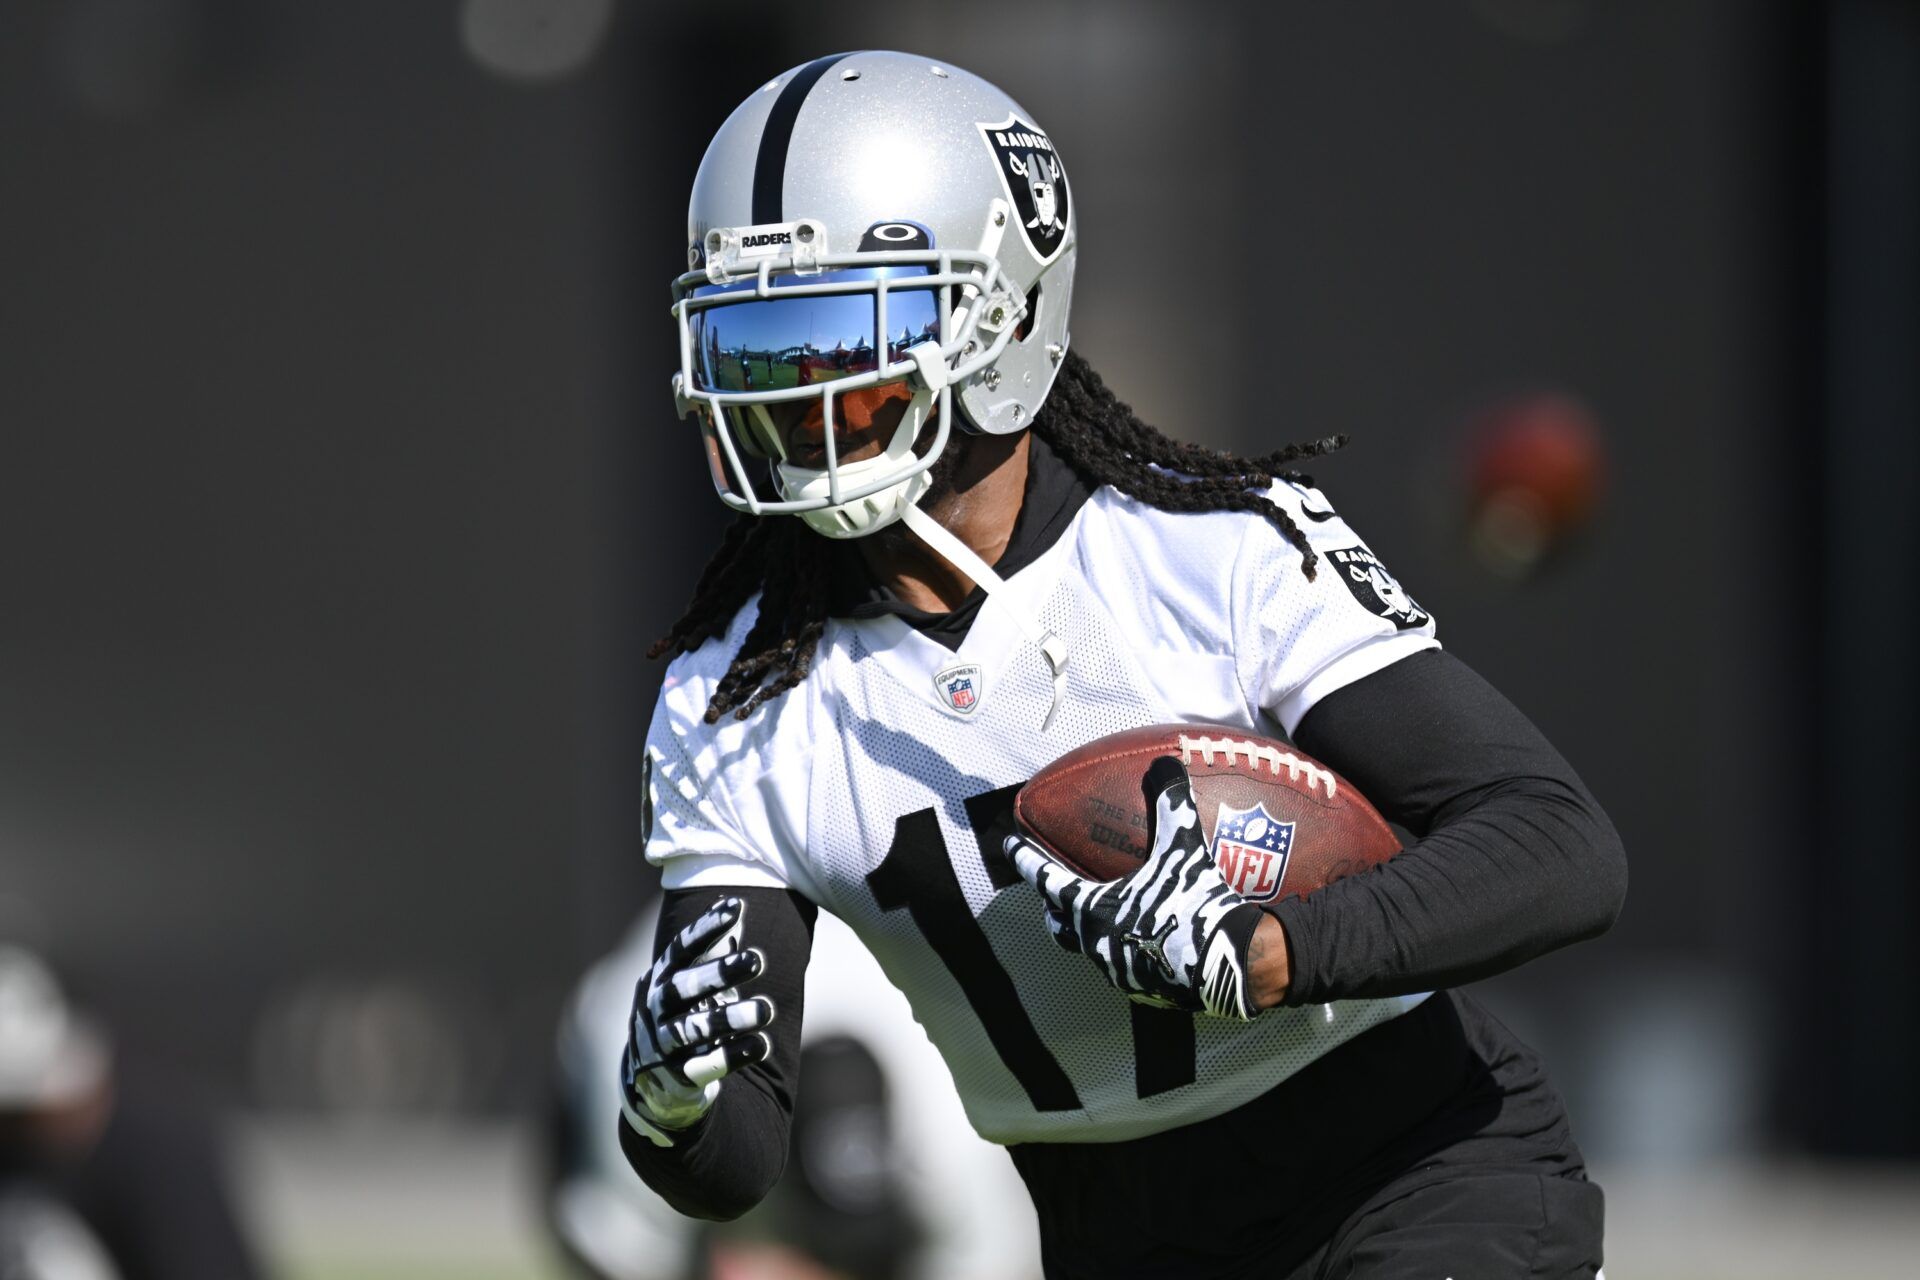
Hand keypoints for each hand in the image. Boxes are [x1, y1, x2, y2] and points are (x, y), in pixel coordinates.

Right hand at [621, 895, 775, 1147]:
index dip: (706, 927)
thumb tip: (733, 903)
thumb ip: (709, 951)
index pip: (680, 949)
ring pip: (694, 1029)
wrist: (650, 1082)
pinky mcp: (676, 1077)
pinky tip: (761, 1045)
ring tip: (765, 1010)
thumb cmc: (678, 1017)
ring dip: (730, 1018)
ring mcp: (661, 1045)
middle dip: (720, 973)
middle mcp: (655, 1010)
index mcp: (659, 980)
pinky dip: (732, 1056)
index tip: (737, 906)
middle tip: (757, 959)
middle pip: (684, 988)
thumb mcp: (686, 984)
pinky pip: (703, 1066)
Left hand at [1008, 756, 1266, 1019]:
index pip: (1047, 880)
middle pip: (1059, 926)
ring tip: (1103, 915)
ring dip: (1090, 931)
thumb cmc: (1194, 905)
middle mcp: (1097, 944)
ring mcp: (1119, 972)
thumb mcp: (1182, 847)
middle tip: (1052, 894)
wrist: (1229, 966)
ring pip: (1091, 949)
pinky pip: (1126, 965)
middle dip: (1052, 908)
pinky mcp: (1145, 990)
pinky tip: (1147, 938)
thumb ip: (1171, 804)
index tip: (1010, 846)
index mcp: (1094, 910)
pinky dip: (1127, 948)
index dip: (1027, 861)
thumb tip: (1166, 763)